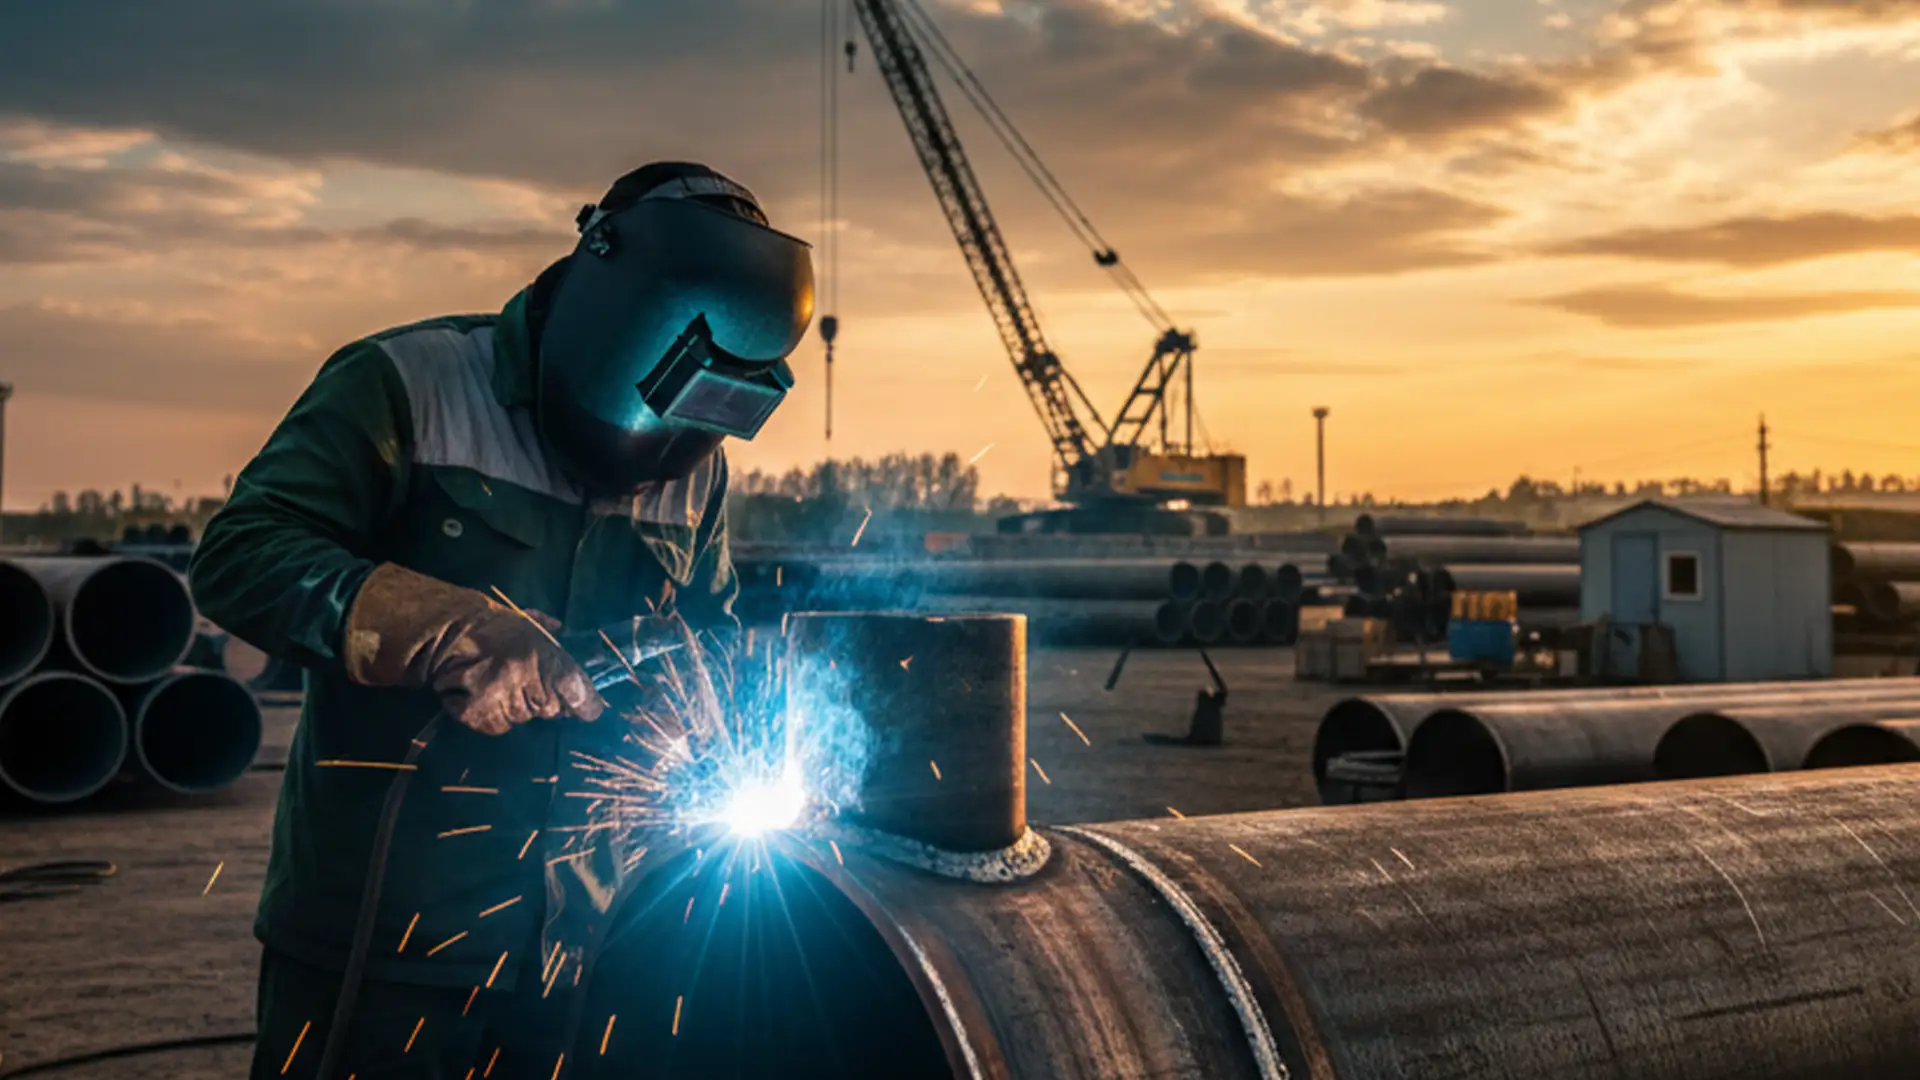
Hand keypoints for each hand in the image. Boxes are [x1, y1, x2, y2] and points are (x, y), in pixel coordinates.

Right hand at [342, 564, 609, 735]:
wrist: (444, 635)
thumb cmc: (491, 626)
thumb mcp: (527, 622)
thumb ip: (548, 630)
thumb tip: (562, 629)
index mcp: (549, 662)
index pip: (580, 696)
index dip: (587, 705)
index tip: (588, 709)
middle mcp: (532, 687)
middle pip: (551, 710)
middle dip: (543, 700)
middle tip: (523, 681)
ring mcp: (506, 706)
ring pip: (522, 719)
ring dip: (515, 707)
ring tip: (496, 683)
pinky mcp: (481, 718)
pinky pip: (497, 726)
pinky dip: (490, 715)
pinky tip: (479, 694)